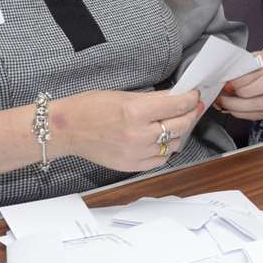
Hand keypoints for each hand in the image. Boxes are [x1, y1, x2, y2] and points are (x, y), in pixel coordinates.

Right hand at [49, 89, 204, 170]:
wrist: (67, 130)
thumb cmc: (90, 108)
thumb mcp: (124, 96)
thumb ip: (153, 99)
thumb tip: (176, 97)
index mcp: (136, 112)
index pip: (177, 106)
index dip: (191, 99)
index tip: (195, 96)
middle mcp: (139, 135)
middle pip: (180, 126)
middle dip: (190, 114)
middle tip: (192, 108)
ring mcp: (136, 153)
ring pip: (173, 144)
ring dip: (178, 133)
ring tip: (174, 123)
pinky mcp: (132, 166)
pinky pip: (160, 159)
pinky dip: (164, 149)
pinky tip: (161, 140)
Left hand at [214, 52, 262, 119]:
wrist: (240, 83)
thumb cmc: (238, 73)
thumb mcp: (234, 65)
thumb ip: (231, 67)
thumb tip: (221, 74)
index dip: (246, 75)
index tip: (229, 81)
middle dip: (244, 90)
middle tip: (229, 91)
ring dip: (240, 105)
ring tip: (226, 102)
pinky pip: (260, 114)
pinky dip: (243, 113)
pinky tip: (233, 108)